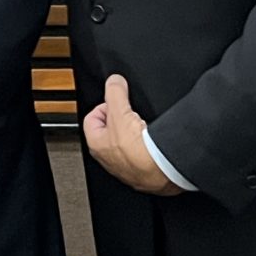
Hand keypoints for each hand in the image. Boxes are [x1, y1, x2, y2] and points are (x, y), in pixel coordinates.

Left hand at [83, 74, 180, 196]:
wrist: (163, 171)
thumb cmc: (138, 151)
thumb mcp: (121, 112)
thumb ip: (115, 92)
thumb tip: (114, 81)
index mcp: (96, 144)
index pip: (92, 118)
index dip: (105, 106)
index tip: (116, 102)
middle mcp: (108, 160)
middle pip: (110, 131)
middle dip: (120, 120)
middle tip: (131, 115)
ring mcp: (126, 168)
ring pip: (126, 144)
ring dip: (134, 135)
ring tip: (144, 129)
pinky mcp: (143, 174)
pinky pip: (142, 156)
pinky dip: (147, 149)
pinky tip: (154, 144)